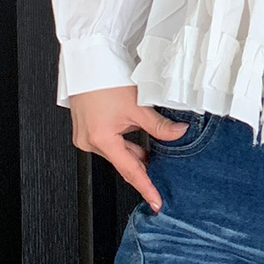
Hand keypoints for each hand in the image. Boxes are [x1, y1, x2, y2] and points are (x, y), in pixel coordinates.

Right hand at [68, 85, 188, 211]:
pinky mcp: (85, 128)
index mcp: (102, 139)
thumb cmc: (105, 80)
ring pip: (117, 152)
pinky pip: (109, 143)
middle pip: (123, 162)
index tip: (155, 201)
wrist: (87, 62)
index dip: (146, 187)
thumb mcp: (138, 106)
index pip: (130, 171)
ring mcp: (85, 136)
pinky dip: (124, 142)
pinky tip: (135, 135)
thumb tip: (178, 134)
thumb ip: (159, 126)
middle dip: (143, 166)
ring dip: (134, 152)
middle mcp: (90, 141)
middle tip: (162, 171)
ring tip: (152, 148)